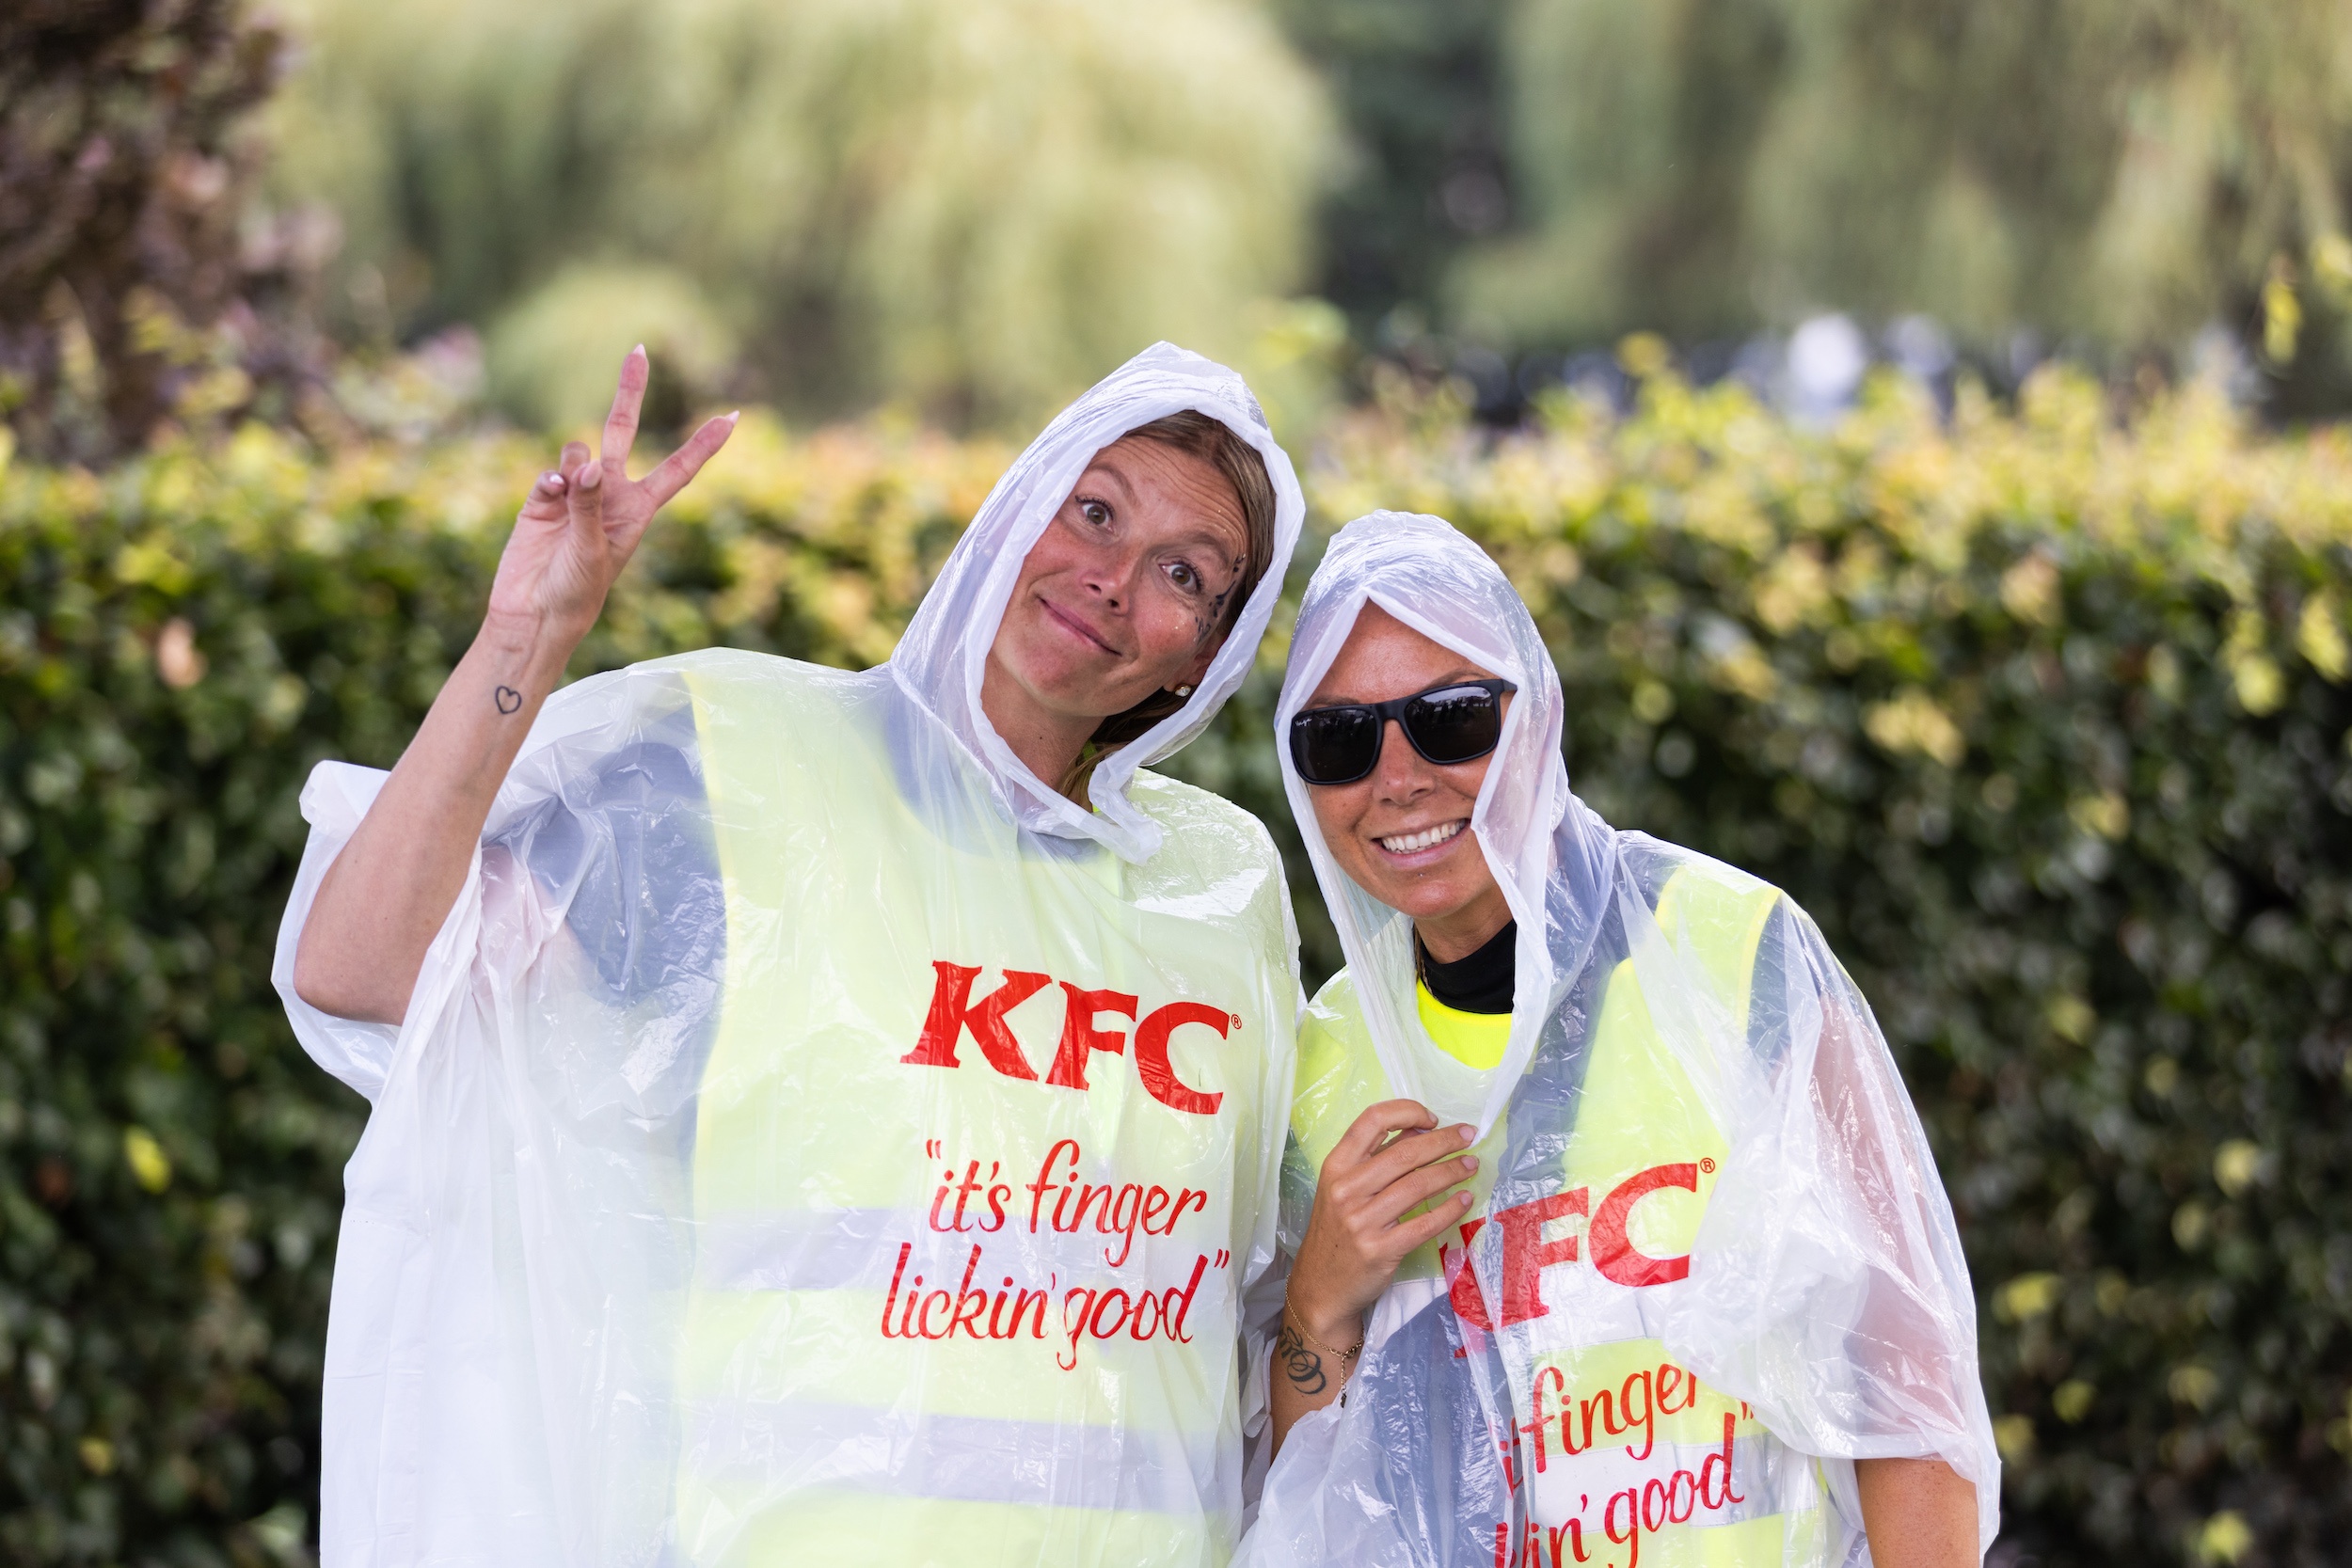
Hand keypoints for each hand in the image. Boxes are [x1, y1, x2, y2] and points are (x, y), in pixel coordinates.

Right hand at [484, 345, 737, 649]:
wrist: (534, 613)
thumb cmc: (578, 591)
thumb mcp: (594, 550)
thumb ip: (590, 503)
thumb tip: (587, 460)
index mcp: (639, 509)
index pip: (678, 468)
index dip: (705, 443)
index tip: (734, 416)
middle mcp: (609, 494)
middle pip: (620, 431)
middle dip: (628, 391)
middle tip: (639, 350)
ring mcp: (575, 492)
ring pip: (579, 449)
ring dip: (576, 461)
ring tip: (570, 492)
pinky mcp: (542, 497)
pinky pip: (551, 471)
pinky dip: (550, 481)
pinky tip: (548, 499)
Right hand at [1287, 1099, 1479, 1346]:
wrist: (1321, 1287)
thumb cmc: (1336, 1231)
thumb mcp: (1343, 1189)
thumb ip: (1376, 1158)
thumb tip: (1421, 1128)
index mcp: (1336, 1166)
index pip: (1371, 1121)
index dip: (1407, 1112)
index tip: (1433, 1119)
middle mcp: (1346, 1189)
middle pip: (1404, 1152)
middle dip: (1444, 1140)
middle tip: (1469, 1135)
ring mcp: (1362, 1221)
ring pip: (1418, 1185)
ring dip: (1452, 1171)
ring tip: (1471, 1165)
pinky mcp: (1380, 1250)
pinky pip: (1425, 1224)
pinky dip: (1451, 1209)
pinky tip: (1465, 1200)